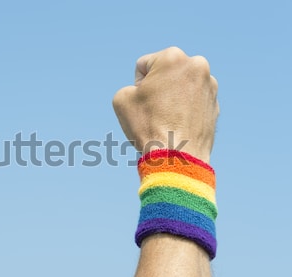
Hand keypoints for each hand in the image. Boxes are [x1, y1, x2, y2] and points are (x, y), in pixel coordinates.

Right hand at [112, 47, 218, 162]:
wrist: (177, 157)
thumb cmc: (148, 126)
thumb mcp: (122, 99)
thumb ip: (130, 87)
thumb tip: (144, 93)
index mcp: (173, 57)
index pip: (144, 65)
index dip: (137, 86)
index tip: (143, 102)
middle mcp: (197, 65)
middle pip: (165, 74)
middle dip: (158, 88)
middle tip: (154, 110)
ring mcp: (210, 86)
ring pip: (180, 88)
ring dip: (172, 98)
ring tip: (167, 120)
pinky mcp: (215, 104)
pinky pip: (192, 103)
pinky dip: (184, 111)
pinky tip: (178, 127)